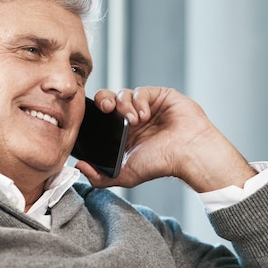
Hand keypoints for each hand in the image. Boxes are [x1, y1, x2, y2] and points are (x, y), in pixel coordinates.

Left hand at [74, 87, 256, 191]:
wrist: (188, 153)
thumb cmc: (161, 165)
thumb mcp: (126, 175)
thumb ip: (100, 176)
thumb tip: (79, 167)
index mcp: (123, 134)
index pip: (101, 117)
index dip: (94, 114)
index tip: (92, 118)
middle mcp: (133, 118)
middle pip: (108, 99)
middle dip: (103, 101)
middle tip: (106, 109)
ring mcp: (146, 106)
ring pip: (123, 93)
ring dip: (124, 105)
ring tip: (135, 121)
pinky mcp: (160, 96)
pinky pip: (141, 91)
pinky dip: (139, 101)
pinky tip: (145, 115)